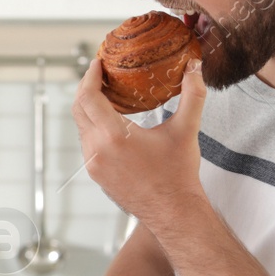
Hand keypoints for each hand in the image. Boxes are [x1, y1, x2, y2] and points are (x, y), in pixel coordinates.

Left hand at [72, 54, 209, 229]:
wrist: (173, 213)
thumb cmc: (179, 174)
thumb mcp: (186, 130)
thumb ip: (192, 94)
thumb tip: (195, 65)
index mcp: (113, 136)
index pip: (88, 96)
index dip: (89, 75)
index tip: (97, 62)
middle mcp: (96, 150)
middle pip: (78, 108)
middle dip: (86, 87)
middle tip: (100, 73)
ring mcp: (93, 164)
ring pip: (81, 126)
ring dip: (89, 108)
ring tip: (106, 94)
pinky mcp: (95, 174)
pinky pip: (86, 142)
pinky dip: (93, 126)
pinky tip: (110, 121)